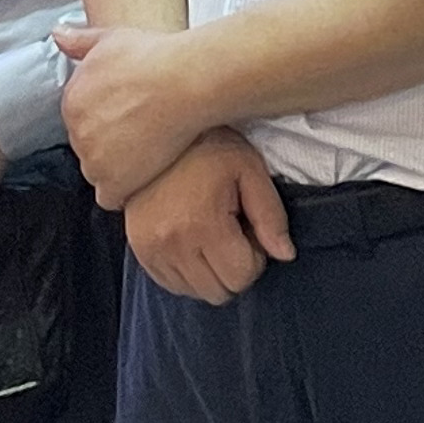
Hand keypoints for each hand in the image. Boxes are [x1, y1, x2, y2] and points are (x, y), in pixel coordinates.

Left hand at [54, 23, 206, 207]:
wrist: (184, 81)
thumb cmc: (155, 57)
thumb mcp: (111, 38)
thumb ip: (79, 40)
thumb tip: (57, 33)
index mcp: (71, 99)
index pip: (80, 120)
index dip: (105, 120)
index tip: (127, 116)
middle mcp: (76, 130)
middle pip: (87, 147)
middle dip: (108, 144)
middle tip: (140, 135)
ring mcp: (93, 158)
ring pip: (97, 173)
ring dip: (116, 169)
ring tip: (146, 154)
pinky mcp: (113, 182)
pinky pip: (110, 198)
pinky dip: (125, 191)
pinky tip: (144, 176)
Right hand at [124, 133, 294, 303]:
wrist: (157, 129)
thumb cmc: (210, 148)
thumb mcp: (250, 171)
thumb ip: (272, 216)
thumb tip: (285, 255)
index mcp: (202, 224)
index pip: (241, 278)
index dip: (254, 258)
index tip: (247, 230)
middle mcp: (171, 243)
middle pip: (219, 292)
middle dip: (233, 269)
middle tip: (231, 234)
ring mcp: (149, 250)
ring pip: (195, 292)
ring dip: (210, 272)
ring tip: (209, 234)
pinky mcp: (138, 250)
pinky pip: (171, 285)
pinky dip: (187, 272)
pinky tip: (191, 239)